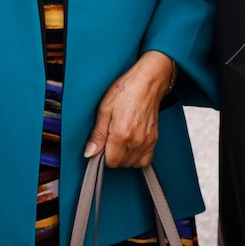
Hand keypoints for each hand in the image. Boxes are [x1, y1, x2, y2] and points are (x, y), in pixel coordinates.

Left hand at [84, 51, 174, 167]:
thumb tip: (89, 152)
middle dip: (112, 155)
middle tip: (110, 138)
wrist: (148, 82)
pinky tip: (131, 146)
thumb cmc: (126, 90)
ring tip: (120, 139)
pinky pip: (145, 160)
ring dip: (124, 156)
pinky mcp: (154, 140)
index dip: (102, 155)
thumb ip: (97, 134)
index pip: (110, 162)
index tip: (101, 144)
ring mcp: (147, 141)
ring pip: (132, 163)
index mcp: (121, 134)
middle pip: (120, 164)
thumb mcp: (104, 108)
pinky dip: (137, 157)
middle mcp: (136, 141)